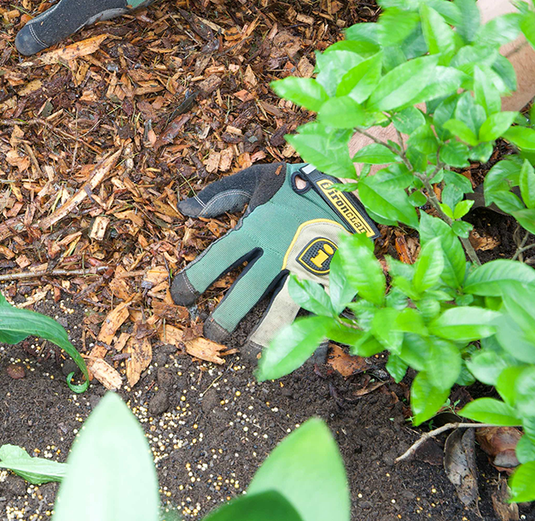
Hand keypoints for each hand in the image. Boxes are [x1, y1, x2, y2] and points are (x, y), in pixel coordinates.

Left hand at [171, 162, 376, 352]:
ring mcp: (308, 268)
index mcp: (257, 227)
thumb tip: (183, 208)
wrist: (354, 184)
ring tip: (250, 354)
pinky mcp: (334, 280)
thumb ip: (219, 194)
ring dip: (265, 335)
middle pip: (247, 292)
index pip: (219, 258)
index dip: (195, 279)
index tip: (179, 297)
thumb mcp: (256, 178)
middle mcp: (280, 252)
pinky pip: (321, 314)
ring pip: (283, 311)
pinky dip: (311, 338)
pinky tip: (299, 357)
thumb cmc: (298, 183)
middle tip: (211, 333)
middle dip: (226, 317)